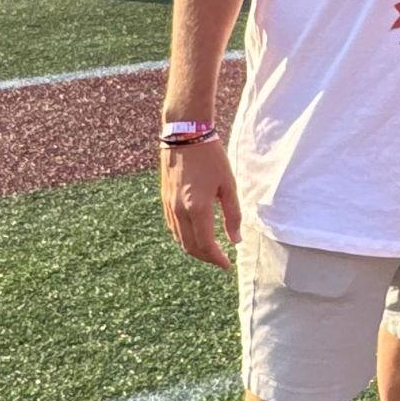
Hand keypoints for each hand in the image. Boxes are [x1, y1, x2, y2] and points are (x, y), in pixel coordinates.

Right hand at [162, 138, 242, 268]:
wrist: (184, 135)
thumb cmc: (211, 157)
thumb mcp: (228, 184)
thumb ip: (233, 215)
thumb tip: (235, 240)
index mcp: (198, 208)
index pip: (206, 245)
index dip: (217, 259)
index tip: (227, 265)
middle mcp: (179, 211)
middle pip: (190, 247)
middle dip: (206, 258)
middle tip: (220, 260)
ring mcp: (169, 206)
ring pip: (179, 239)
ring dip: (194, 249)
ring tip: (209, 251)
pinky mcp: (164, 199)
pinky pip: (173, 227)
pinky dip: (183, 238)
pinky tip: (194, 235)